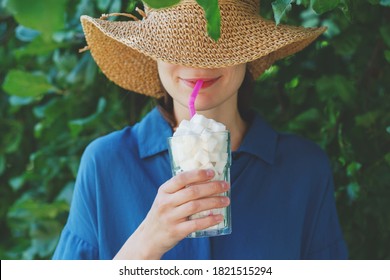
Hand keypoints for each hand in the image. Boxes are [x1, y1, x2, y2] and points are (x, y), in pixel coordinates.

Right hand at [114, 169, 229, 259]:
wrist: (149, 238)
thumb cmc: (162, 214)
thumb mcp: (164, 199)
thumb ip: (179, 190)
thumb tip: (206, 180)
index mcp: (164, 191)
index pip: (181, 178)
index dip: (198, 174)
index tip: (212, 173)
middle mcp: (166, 203)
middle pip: (192, 192)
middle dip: (212, 187)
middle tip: (226, 186)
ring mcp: (170, 217)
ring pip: (196, 206)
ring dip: (214, 202)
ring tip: (226, 201)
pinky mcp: (176, 231)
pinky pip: (196, 224)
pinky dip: (210, 220)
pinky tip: (219, 217)